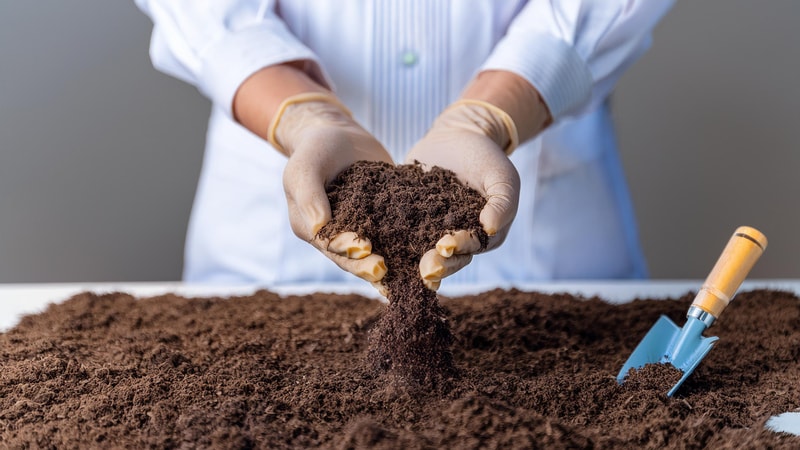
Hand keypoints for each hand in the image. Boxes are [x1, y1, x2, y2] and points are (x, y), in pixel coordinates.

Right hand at [271, 94, 392, 290]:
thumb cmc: (316, 148)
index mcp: (311, 228)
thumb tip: (318, 228)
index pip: (329, 245)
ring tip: (405, 276)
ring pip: (373, 251)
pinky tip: (423, 252)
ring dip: (389, 263)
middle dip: (367, 265)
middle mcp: (334, 234)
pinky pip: (392, 233)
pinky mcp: (380, 219)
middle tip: (385, 271)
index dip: (347, 252)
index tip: (367, 254)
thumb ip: (309, 195)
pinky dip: (405, 244)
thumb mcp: (306, 166)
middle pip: (351, 256)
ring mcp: (358, 229)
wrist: (339, 134)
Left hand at [405, 100, 520, 290]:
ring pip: (419, 249)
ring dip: (410, 258)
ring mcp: (427, 228)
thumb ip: (502, 203)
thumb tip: (489, 229)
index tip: (445, 246)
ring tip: (399, 263)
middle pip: (445, 258)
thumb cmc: (486, 158)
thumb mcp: (502, 177)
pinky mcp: (406, 215)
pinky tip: (375, 238)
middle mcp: (452, 237)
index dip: (458, 249)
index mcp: (479, 235)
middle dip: (436, 264)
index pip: (470, 248)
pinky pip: (395, 227)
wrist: (457, 134)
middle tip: (424, 268)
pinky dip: (386, 234)